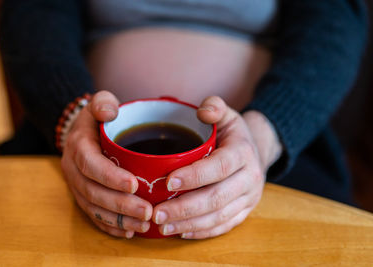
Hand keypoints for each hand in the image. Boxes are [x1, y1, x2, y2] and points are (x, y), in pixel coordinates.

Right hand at [61, 91, 152, 237]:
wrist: (81, 133)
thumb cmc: (96, 119)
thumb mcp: (99, 103)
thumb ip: (103, 103)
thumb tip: (109, 111)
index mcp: (78, 146)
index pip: (91, 165)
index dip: (111, 177)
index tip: (134, 184)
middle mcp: (74, 170)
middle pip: (94, 192)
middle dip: (121, 205)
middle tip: (147, 211)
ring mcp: (77, 186)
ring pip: (94, 208)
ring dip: (119, 220)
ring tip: (143, 225)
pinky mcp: (83, 197)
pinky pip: (93, 216)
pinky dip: (111, 227)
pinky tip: (129, 232)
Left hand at [152, 96, 281, 238]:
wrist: (257, 152)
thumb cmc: (232, 135)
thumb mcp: (227, 115)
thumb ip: (215, 107)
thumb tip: (202, 111)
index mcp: (243, 152)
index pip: (219, 167)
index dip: (194, 176)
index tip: (167, 183)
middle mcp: (250, 178)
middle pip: (217, 197)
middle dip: (185, 208)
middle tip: (157, 213)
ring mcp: (249, 198)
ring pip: (219, 217)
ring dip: (189, 224)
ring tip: (162, 226)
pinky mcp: (245, 212)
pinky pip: (224, 226)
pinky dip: (202, 232)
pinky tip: (181, 232)